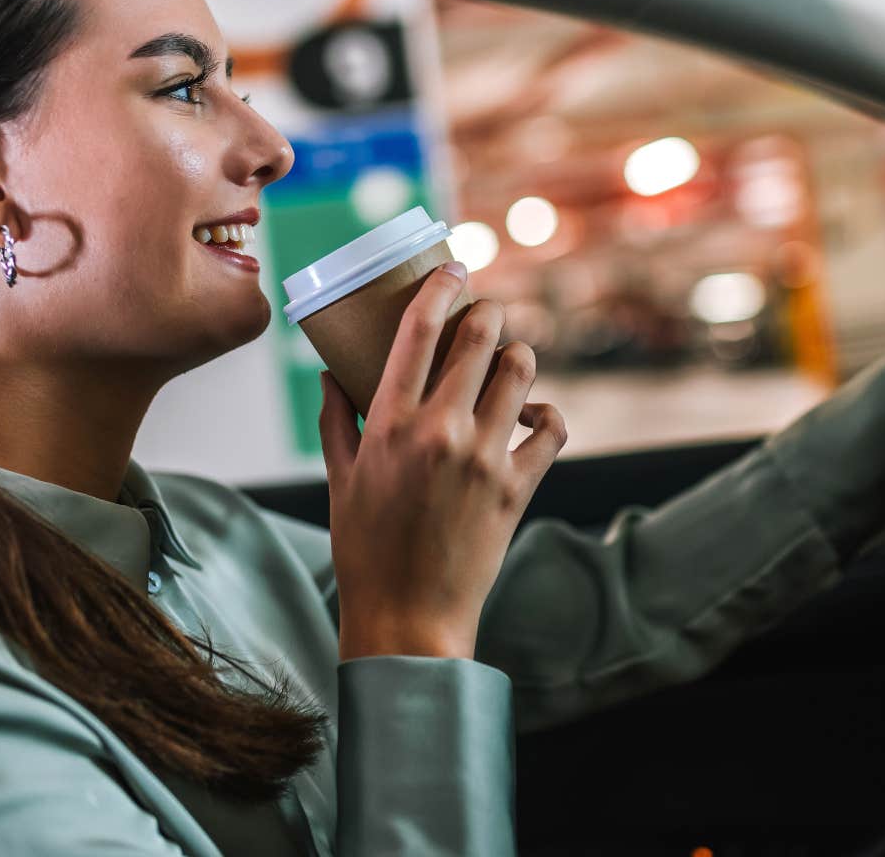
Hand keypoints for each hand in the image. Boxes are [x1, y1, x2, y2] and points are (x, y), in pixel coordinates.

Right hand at [317, 262, 567, 660]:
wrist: (409, 617)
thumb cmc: (366, 549)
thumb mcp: (340, 479)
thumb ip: (337, 420)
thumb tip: (332, 374)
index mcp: (390, 422)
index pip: (420, 328)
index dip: (441, 285)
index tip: (453, 267)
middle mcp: (441, 430)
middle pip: (481, 336)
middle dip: (489, 311)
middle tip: (488, 312)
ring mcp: (484, 457)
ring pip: (522, 372)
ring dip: (519, 356)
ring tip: (508, 362)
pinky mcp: (518, 486)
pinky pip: (552, 428)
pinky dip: (548, 414)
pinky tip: (532, 416)